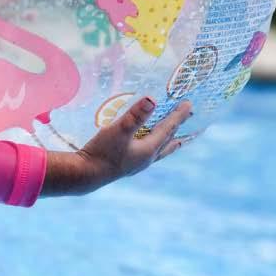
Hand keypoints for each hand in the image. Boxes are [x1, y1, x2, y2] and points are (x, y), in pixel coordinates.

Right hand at [41, 97, 192, 196]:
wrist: (85, 175)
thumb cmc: (102, 152)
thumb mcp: (119, 130)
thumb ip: (135, 115)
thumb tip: (152, 99)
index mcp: (148, 149)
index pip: (168, 129)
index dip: (178, 115)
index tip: (189, 104)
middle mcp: (147, 158)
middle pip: (168, 141)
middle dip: (179, 128)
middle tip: (190, 117)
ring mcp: (137, 164)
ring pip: (160, 151)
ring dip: (170, 142)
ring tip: (178, 141)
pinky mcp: (127, 166)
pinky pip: (149, 155)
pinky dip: (156, 148)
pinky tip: (149, 149)